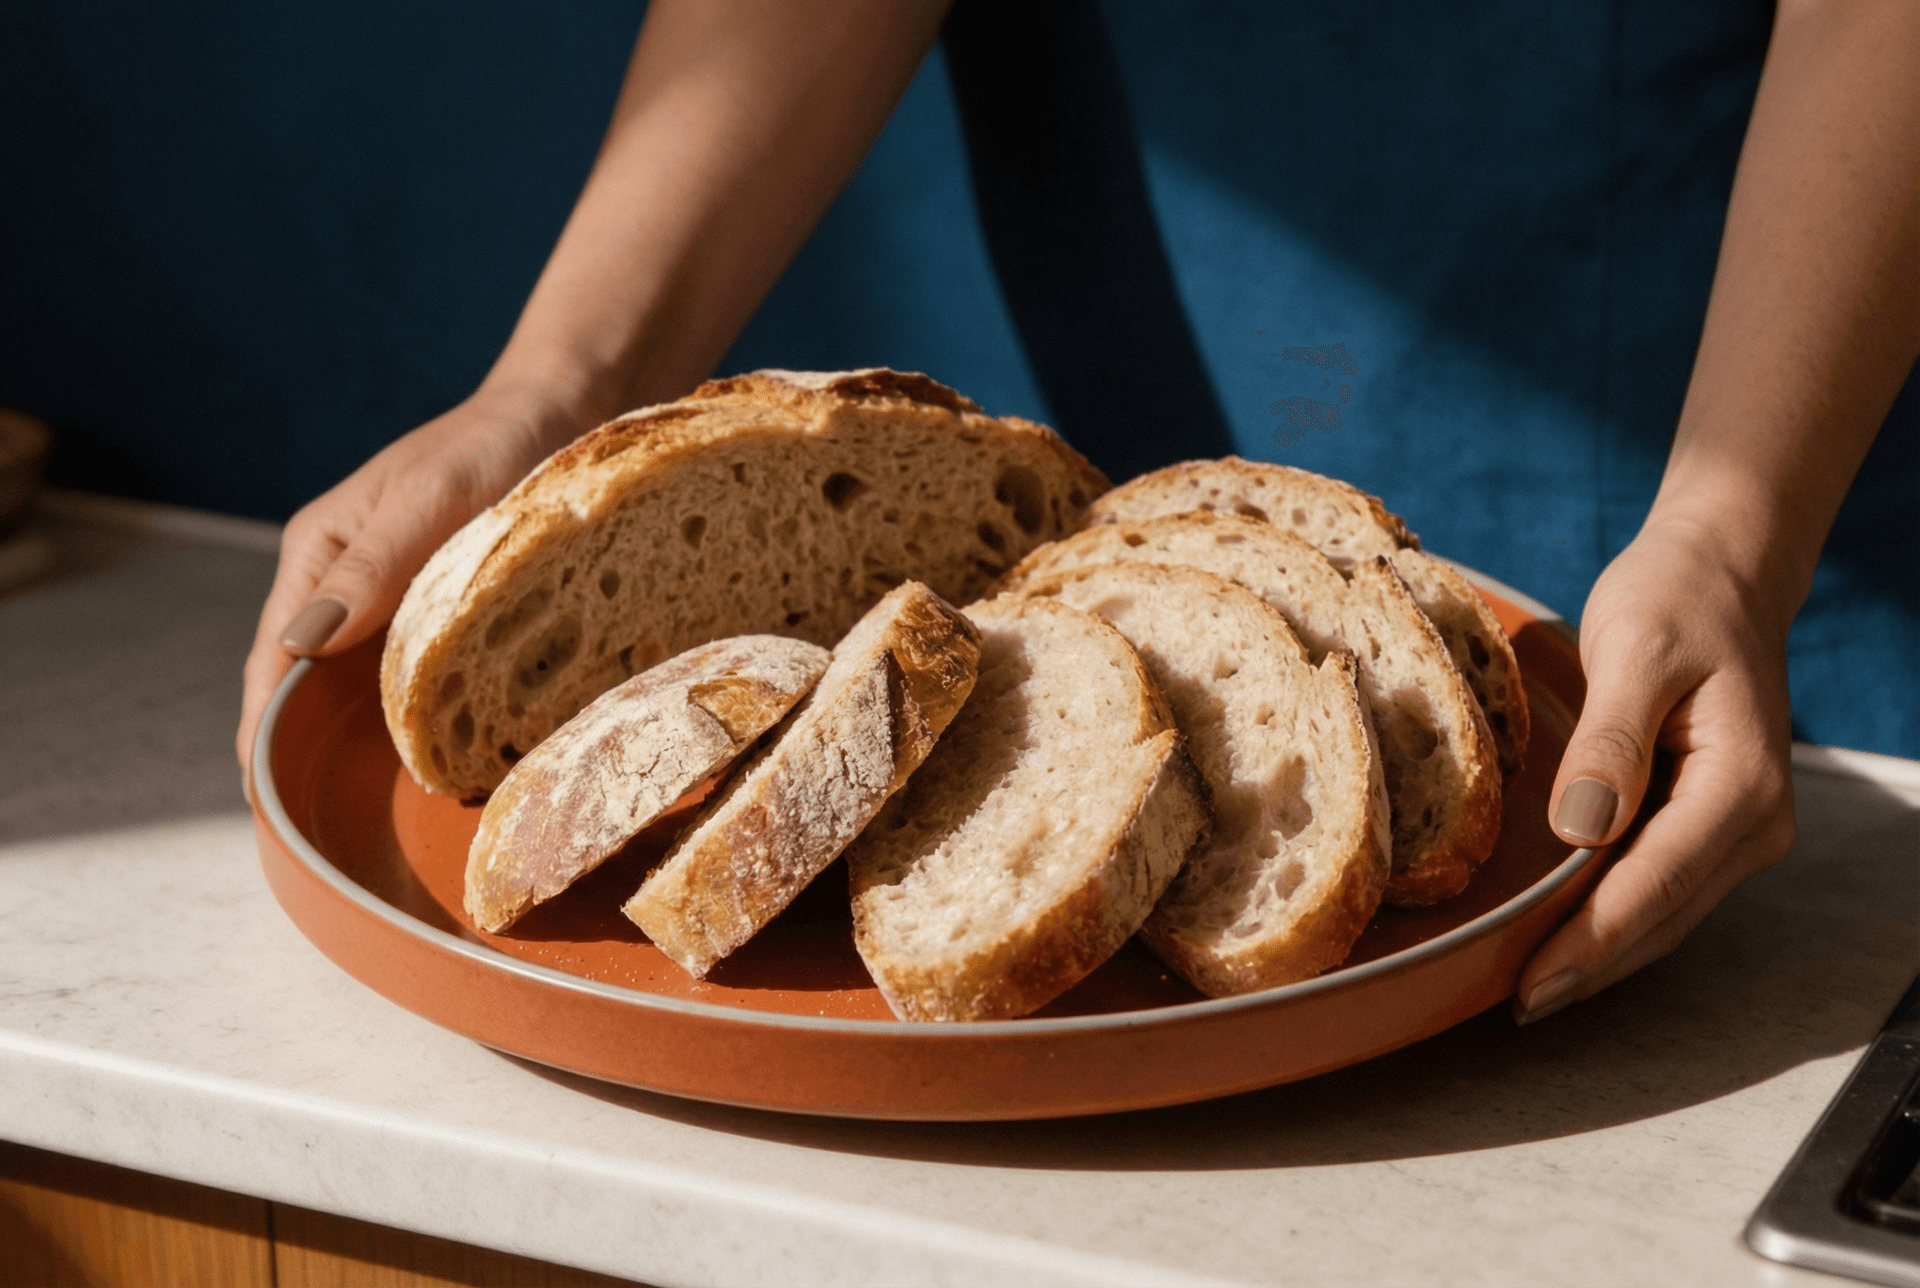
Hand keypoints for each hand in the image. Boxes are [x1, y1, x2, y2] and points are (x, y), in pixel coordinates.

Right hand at [236, 387, 582, 796]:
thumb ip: (369, 567)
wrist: (567, 410)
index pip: (274, 659)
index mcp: (321, 554)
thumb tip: (300, 646)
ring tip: (379, 814)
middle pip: (310, 685)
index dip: (265, 729)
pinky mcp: (450, 615)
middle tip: (322, 827)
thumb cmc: (493, 441)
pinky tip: (447, 764)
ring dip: (369, 743)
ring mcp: (399, 604)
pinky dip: (426, 719)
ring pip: (367, 689)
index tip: (269, 795)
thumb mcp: (428, 498)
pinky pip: (424, 678)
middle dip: (309, 750)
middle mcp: (351, 586)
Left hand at [1513, 511, 1798, 1022]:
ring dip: (1598, 954)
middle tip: (1511, 1009)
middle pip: (1660, 918)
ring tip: (1525, 991)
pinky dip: (1611, 918)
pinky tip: (1561, 939)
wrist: (1722, 570)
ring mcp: (1737, 827)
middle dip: (1588, 967)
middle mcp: (1753, 821)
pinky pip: (1658, 886)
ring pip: (1661, 914)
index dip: (1587, 943)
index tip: (1529, 986)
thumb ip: (1611, 743)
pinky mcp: (1711, 821)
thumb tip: (1583, 831)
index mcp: (1740, 784)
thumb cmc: (1676, 598)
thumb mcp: (1636, 651)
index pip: (1652, 886)